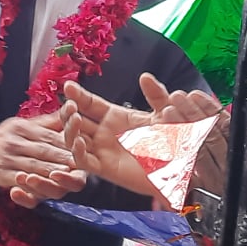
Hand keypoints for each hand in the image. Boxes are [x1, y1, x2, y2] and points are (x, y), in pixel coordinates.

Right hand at [0, 114, 85, 208]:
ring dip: (49, 171)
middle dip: (62, 157)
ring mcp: (7, 157)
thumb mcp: (25, 124)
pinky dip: (26, 185)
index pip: (49, 135)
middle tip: (79, 162)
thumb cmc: (8, 137)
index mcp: (24, 128)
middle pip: (43, 151)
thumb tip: (73, 106)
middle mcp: (16, 141)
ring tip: (64, 173)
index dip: (67, 141)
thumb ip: (50, 121)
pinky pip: (15, 180)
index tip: (82, 146)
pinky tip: (36, 186)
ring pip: (32, 166)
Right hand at [60, 75, 223, 195]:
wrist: (178, 168)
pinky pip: (84, 161)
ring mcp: (102, 151)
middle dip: (68, 111)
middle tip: (70, 104)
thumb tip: (145, 76)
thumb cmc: (172, 142)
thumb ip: (156, 94)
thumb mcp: (165, 114)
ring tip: (75, 118)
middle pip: (76, 120)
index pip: (89, 104)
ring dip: (69, 129)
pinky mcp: (104, 169)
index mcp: (115, 117)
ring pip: (74, 139)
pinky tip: (78, 140)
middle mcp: (105, 134)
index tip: (68, 86)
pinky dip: (77, 151)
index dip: (78, 95)